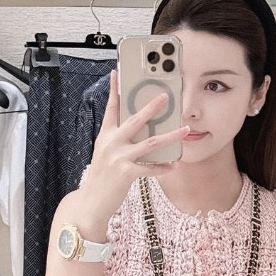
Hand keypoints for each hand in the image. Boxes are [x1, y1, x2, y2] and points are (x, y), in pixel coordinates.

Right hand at [80, 69, 188, 226]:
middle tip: (165, 96)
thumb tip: (139, 128)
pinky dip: (163, 167)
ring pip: (150, 143)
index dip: (114, 90)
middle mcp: (111, 143)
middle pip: (134, 120)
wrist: (91, 202)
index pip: (111, 109)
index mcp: (105, 136)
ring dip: (170, 136)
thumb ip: (118, 140)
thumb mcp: (105, 153)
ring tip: (185, 129)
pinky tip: (174, 165)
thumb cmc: (101, 177)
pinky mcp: (126, 173)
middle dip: (151, 107)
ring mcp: (119, 158)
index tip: (117, 74)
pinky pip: (150, 168)